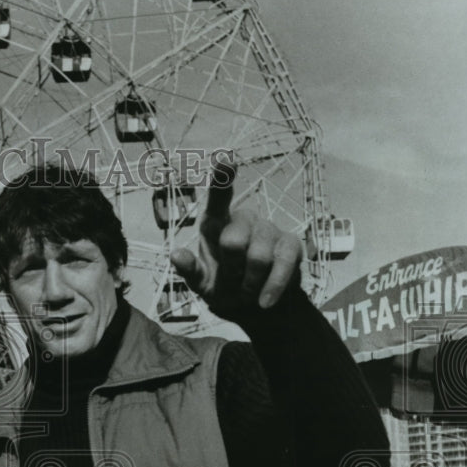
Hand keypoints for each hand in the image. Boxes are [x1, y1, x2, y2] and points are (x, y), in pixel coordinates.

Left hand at [170, 162, 301, 317]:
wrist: (254, 306)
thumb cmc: (222, 286)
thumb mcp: (201, 283)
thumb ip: (189, 270)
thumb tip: (175, 255)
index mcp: (216, 223)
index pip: (218, 197)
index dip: (222, 179)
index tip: (226, 160)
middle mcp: (243, 220)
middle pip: (233, 242)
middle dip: (230, 271)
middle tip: (232, 281)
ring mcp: (269, 229)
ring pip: (258, 257)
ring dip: (249, 284)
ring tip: (246, 289)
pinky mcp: (291, 244)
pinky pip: (283, 265)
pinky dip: (272, 288)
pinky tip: (265, 300)